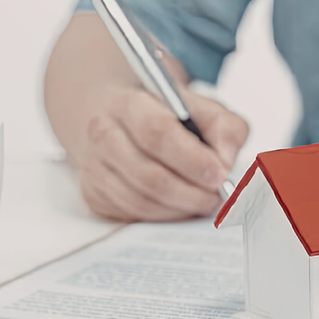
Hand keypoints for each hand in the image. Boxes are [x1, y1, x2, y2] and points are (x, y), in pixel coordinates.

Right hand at [79, 86, 247, 221]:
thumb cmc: (165, 115)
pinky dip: (163, 216)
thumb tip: (226, 162)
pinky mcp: (93, 193)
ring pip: (139, 201)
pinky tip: (179, 205)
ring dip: (179, 208)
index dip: (191, 159)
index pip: (156, 133)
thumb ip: (225, 128)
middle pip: (147, 174)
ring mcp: (94, 166)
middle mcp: (102, 133)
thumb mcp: (202, 108)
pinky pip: (131, 215)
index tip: (218, 175)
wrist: (121, 117)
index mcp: (128, 103)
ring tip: (202, 201)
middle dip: (189, 192)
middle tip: (216, 196)